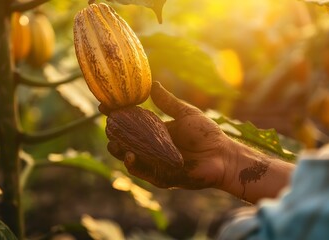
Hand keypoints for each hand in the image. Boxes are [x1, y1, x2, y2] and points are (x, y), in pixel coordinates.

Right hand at [105, 82, 239, 189]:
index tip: (105, 105)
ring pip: (130, 158)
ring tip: (112, 142)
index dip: (117, 116)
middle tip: (107, 125)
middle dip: (113, 134)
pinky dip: (134, 165)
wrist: (223, 155)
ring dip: (119, 150)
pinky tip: (129, 155)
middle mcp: (152, 149)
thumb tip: (153, 83)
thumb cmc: (207, 134)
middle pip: (126, 142)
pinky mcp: (161, 177)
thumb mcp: (185, 114)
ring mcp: (155, 163)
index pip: (131, 124)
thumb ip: (167, 102)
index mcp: (156, 133)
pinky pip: (143, 172)